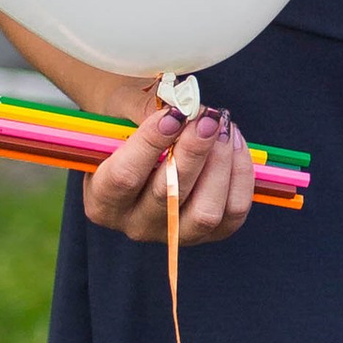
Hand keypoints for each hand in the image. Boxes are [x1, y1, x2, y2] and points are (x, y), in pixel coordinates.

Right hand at [84, 103, 258, 247]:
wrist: (146, 140)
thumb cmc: (129, 123)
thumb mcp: (123, 109)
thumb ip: (145, 110)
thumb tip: (184, 109)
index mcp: (101, 200)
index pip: (124, 178)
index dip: (150, 144)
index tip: (174, 115)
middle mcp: (136, 225)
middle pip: (168, 196)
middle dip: (194, 151)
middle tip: (208, 118)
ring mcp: (175, 233)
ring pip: (205, 211)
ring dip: (220, 164)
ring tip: (223, 127)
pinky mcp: (211, 233)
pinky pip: (234, 211)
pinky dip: (240, 175)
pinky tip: (234, 142)